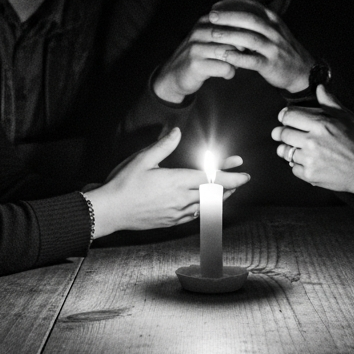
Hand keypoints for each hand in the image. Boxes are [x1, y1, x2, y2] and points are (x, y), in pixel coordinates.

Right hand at [88, 127, 248, 235]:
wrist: (110, 211)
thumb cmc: (123, 183)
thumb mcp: (142, 159)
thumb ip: (163, 146)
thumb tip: (177, 131)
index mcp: (176, 181)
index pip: (211, 178)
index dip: (231, 175)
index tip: (244, 172)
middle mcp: (180, 199)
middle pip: (214, 193)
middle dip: (231, 184)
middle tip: (242, 177)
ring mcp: (176, 213)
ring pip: (207, 206)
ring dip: (221, 197)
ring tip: (230, 190)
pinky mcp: (170, 222)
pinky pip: (195, 216)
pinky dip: (206, 209)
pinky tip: (207, 205)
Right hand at [151, 13, 243, 103]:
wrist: (174, 75)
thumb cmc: (200, 56)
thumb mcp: (210, 39)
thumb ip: (228, 32)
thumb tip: (255, 32)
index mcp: (205, 21)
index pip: (234, 21)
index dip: (247, 33)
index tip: (251, 43)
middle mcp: (199, 31)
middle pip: (234, 36)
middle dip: (244, 48)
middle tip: (245, 57)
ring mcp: (196, 47)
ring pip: (230, 52)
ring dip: (237, 61)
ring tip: (234, 65)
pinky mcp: (196, 64)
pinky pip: (225, 67)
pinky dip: (230, 73)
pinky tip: (227, 74)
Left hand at [206, 0, 315, 92]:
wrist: (303, 71)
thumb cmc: (282, 50)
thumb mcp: (274, 31)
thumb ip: (257, 21)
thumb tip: (233, 12)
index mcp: (274, 21)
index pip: (252, 7)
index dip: (233, 5)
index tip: (216, 5)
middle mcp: (275, 32)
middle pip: (250, 20)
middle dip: (229, 17)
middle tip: (211, 16)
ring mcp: (274, 48)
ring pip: (250, 39)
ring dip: (230, 36)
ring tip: (213, 34)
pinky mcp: (271, 65)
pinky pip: (253, 60)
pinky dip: (238, 58)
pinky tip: (224, 56)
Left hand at [272, 86, 353, 193]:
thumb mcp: (348, 118)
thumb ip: (330, 102)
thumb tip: (319, 87)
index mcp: (320, 124)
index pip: (288, 115)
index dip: (285, 115)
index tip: (286, 118)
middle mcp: (312, 141)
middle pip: (282, 133)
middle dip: (281, 132)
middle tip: (285, 133)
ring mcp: (309, 159)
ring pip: (284, 151)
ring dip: (287, 148)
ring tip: (295, 148)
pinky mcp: (310, 175)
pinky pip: (293, 167)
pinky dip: (297, 165)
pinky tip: (307, 161)